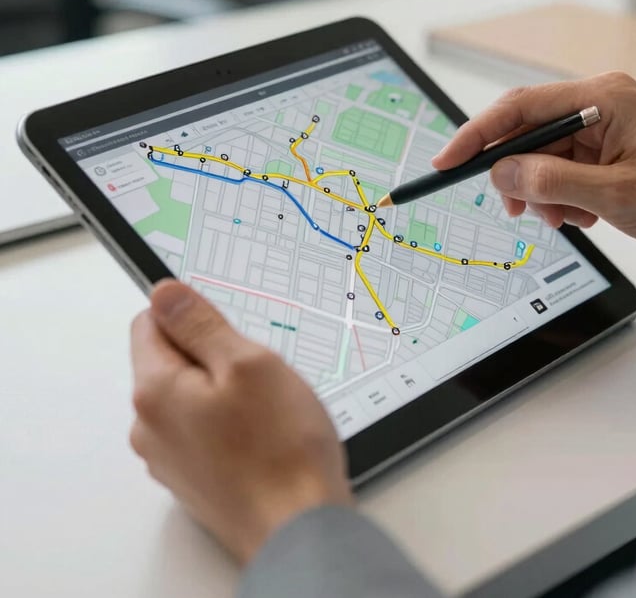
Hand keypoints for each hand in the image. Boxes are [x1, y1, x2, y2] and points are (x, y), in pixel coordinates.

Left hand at [130, 280, 352, 563]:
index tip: (228, 331)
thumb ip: (200, 323)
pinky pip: (202, 429)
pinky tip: (263, 436)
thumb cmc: (281, 450)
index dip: (193, 316)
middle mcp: (150, 427)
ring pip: (190, 395)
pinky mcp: (192, 477)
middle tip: (258, 374)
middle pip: (170, 360)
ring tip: (266, 409)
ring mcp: (169, 457)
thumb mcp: (247, 362)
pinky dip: (229, 422)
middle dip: (213, 355)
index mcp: (155, 391)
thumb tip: (164, 293)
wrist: (298, 529)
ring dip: (224, 390)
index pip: (149, 322)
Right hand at [433, 72, 635, 257]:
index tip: (449, 160)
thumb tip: (502, 171)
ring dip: (544, 193)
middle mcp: (601, 106)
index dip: (477, 134)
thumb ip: (551, 180)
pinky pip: (566, 171)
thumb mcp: (614, 195)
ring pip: (545, 158)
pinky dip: (564, 198)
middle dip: (517, 175)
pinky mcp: (611, 153)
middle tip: (515, 208)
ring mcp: (606, 130)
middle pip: (529, 134)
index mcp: (602, 98)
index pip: (520, 107)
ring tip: (565, 219)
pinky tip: (586, 216)